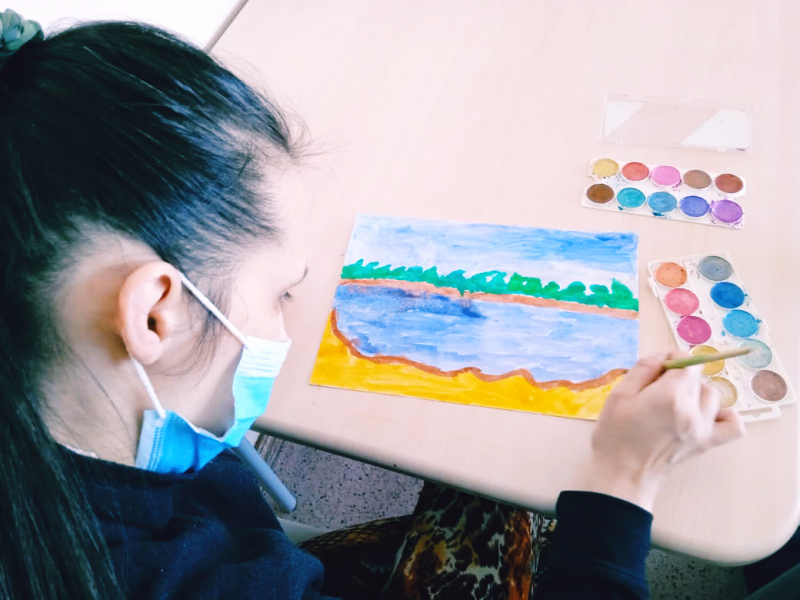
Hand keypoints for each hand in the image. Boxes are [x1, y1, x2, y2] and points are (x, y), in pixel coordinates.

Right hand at [587, 353, 745, 511]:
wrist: (623, 475)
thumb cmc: (615, 436)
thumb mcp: (619, 395)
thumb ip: (643, 368)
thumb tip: (663, 357)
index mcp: (669, 396)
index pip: (688, 363)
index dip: (672, 360)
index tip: (658, 368)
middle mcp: (692, 411)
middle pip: (697, 379)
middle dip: (678, 377)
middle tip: (656, 389)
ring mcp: (703, 429)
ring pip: (712, 395)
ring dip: (695, 393)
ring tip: (674, 403)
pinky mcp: (706, 443)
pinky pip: (733, 425)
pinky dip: (724, 415)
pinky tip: (704, 415)